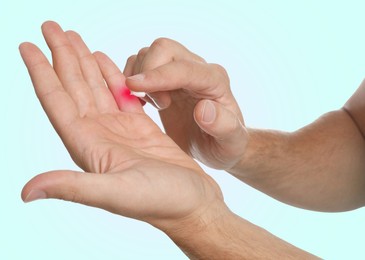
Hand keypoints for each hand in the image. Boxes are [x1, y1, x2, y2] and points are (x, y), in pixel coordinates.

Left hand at [20, 21, 223, 230]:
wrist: (194, 205)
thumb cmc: (161, 203)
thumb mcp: (117, 194)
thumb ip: (74, 187)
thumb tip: (27, 192)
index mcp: (89, 146)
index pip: (57, 102)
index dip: (41, 73)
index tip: (28, 45)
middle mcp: (99, 136)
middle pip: (74, 88)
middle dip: (62, 56)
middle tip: (51, 26)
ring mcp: (119, 130)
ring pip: (95, 88)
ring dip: (83, 62)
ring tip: (72, 38)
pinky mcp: (140, 128)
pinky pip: (120, 95)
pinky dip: (111, 76)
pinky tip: (105, 61)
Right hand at [124, 38, 247, 169]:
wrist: (216, 144)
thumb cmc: (225, 144)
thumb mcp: (231, 142)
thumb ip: (224, 126)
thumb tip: (203, 109)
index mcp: (216, 81)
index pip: (184, 69)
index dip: (158, 75)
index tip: (133, 85)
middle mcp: (198, 68)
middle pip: (164, 48)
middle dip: (148, 73)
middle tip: (158, 106)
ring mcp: (179, 70)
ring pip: (148, 53)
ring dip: (140, 77)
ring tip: (154, 106)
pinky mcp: (164, 77)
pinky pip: (139, 63)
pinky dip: (131, 78)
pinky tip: (141, 102)